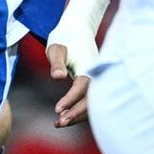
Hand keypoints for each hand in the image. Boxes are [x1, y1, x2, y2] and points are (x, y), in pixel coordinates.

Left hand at [46, 0, 110, 126]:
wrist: (77, 29)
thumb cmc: (64, 38)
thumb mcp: (56, 48)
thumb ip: (57, 63)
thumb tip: (58, 77)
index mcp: (88, 65)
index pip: (82, 86)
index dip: (71, 99)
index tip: (57, 109)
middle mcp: (96, 74)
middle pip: (91, 99)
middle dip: (76, 113)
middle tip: (59, 123)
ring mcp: (97, 80)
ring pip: (91, 103)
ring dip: (77, 115)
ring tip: (58, 124)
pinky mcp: (94, 84)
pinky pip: (89, 101)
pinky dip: (79, 110)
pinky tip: (64, 117)